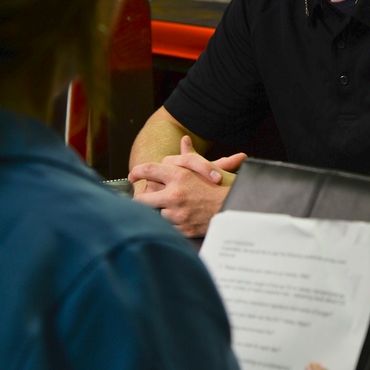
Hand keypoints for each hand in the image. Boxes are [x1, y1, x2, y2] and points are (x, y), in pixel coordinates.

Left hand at [128, 136, 245, 236]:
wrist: (237, 209)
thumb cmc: (223, 186)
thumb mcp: (207, 168)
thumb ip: (190, 156)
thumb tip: (184, 140)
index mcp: (179, 176)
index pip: (148, 171)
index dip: (136, 172)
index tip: (132, 175)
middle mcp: (175, 195)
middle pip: (142, 199)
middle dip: (140, 200)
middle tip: (140, 199)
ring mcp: (178, 214)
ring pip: (155, 214)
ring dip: (160, 212)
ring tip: (168, 209)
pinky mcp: (182, 229)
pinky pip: (168, 227)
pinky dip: (171, 224)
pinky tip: (180, 219)